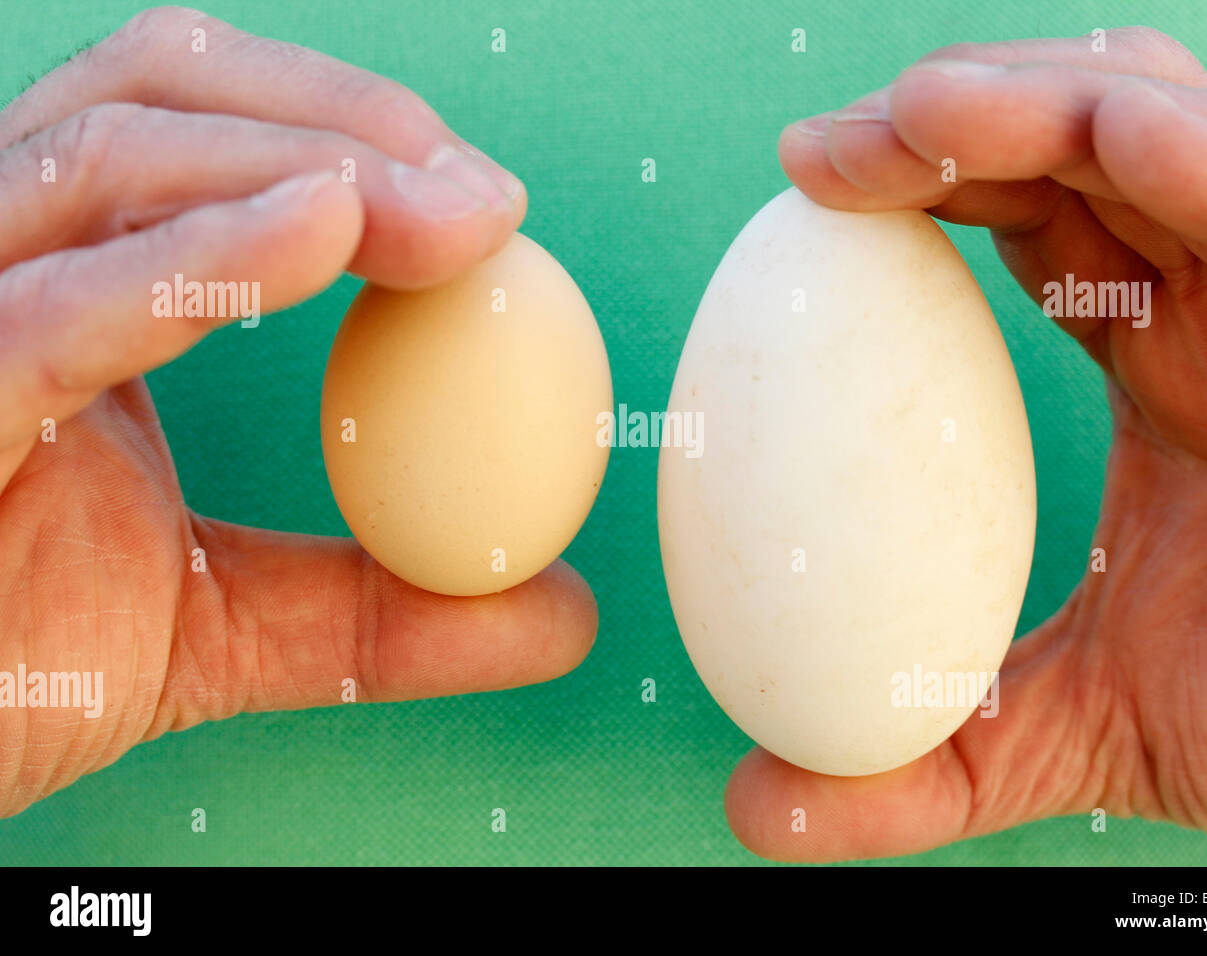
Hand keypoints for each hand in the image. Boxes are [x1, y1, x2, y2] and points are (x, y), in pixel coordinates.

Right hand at [0, 7, 595, 817]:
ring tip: (450, 217)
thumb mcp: (232, 623)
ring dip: (301, 159)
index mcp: (60, 287)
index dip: (348, 136)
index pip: (197, 135)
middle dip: (342, 121)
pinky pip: (47, 310)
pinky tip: (326, 230)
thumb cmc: (19, 669)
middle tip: (488, 200)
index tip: (490, 210)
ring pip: (107, 156)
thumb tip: (563, 610)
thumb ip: (383, 606)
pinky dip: (195, 260)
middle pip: (157, 94)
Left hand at [726, 27, 1206, 859]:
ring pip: (1183, 132)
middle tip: (822, 148)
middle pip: (1084, 137)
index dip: (917, 179)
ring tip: (917, 113)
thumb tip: (756, 806)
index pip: (1028, 215)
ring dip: (1046, 102)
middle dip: (953, 112)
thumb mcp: (1077, 731)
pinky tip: (1127, 144)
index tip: (797, 184)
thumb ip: (928, 755)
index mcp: (1162, 356)